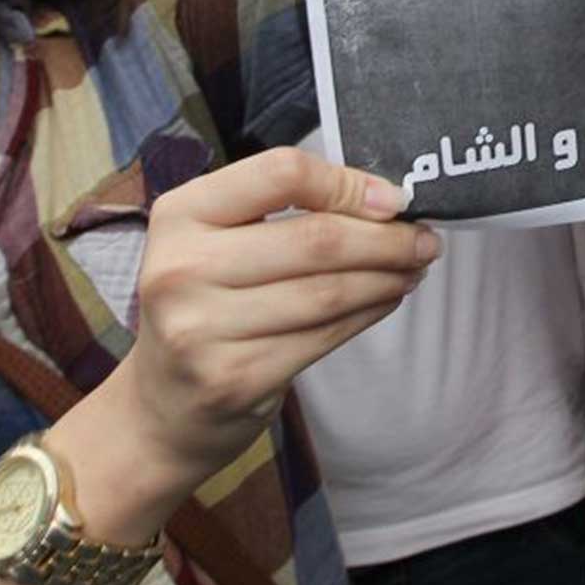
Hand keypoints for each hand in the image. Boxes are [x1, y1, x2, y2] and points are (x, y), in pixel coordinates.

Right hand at [115, 150, 437, 487]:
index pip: (281, 173)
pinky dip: (368, 313)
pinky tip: (386, 299)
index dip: (347, 183)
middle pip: (316, 239)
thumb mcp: (218, 241)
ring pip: (328, 291)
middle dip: (386, 238)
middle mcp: (182, 268)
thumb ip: (285, 211)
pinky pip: (324, 336)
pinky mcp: (234, 379)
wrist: (159, 410)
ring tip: (413, 268)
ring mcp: (203, 329)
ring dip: (386, 277)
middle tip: (425, 239)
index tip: (392, 199)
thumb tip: (385, 198)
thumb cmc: (205, 307)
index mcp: (181, 214)